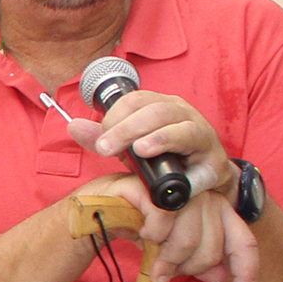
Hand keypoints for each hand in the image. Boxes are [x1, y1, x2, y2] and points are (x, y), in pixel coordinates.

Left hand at [76, 87, 234, 198]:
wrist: (200, 181)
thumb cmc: (165, 161)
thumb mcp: (129, 150)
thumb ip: (103, 138)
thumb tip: (74, 125)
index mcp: (158, 106)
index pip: (133, 100)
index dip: (113, 116)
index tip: (100, 140)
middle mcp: (178, 110)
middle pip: (149, 108)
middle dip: (123, 127)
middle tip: (105, 148)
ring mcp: (196, 125)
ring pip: (169, 117)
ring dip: (146, 133)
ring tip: (133, 149)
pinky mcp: (209, 147)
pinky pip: (189, 138)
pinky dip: (167, 143)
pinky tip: (153, 153)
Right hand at [81, 171, 257, 281]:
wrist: (102, 209)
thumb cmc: (141, 226)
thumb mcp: (173, 251)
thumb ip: (198, 262)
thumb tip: (221, 276)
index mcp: (217, 211)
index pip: (244, 244)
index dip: (246, 274)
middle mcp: (206, 196)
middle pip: (212, 248)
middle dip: (185, 267)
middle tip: (164, 270)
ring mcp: (183, 188)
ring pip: (189, 238)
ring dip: (165, 256)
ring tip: (152, 252)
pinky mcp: (156, 186)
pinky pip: (164, 221)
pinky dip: (152, 234)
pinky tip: (144, 231)